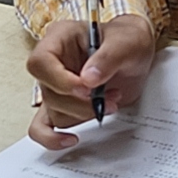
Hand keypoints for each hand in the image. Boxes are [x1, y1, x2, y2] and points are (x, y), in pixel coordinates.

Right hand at [25, 8, 159, 145]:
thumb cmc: (127, 39)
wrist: (136, 53)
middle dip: (82, 102)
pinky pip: (42, 127)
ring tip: (110, 101)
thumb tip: (88, 79)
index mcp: (59, 38)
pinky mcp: (63, 104)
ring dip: (84, 114)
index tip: (87, 89)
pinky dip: (52, 137)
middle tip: (110, 97)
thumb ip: (108, 57)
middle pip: (49, 92)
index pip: (40, 62)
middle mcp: (52, 62)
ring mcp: (56, 85)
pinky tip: (70, 139)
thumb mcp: (126, 42)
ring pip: (54, 111)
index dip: (60, 80)